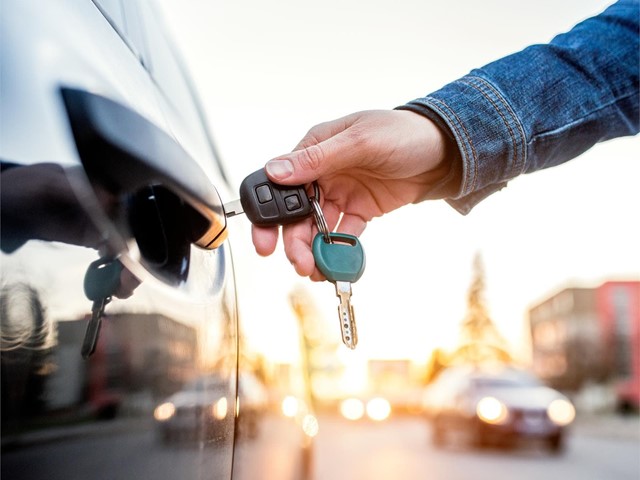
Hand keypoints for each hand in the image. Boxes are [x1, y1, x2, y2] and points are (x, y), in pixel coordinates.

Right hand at [251, 109, 450, 278]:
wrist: (445, 151)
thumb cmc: (403, 133)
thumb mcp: (359, 141)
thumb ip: (317, 159)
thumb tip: (275, 170)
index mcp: (314, 149)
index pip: (280, 183)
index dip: (269, 214)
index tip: (265, 242)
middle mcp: (323, 173)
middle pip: (296, 213)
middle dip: (293, 241)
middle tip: (300, 263)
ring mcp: (341, 193)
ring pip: (316, 228)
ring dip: (314, 250)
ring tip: (316, 271)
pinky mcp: (360, 210)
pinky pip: (343, 234)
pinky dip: (338, 250)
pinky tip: (336, 265)